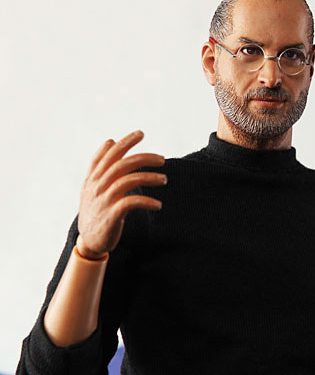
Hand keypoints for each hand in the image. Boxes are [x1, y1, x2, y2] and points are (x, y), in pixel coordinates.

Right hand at [76, 130, 166, 258]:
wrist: (90, 241)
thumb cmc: (96, 210)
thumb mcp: (93, 185)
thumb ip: (101, 164)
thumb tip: (111, 140)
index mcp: (94, 177)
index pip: (109, 154)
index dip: (125, 142)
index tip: (141, 133)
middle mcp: (98, 186)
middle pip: (121, 164)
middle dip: (143, 158)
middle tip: (162, 158)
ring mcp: (104, 200)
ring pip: (128, 181)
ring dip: (149, 178)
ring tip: (164, 179)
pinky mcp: (111, 215)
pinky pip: (131, 203)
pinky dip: (146, 202)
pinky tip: (158, 205)